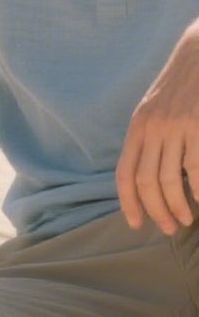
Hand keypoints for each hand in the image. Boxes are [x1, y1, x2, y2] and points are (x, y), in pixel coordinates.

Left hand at [116, 26, 198, 234]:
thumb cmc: (180, 89)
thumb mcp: (154, 112)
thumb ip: (148, 140)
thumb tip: (145, 177)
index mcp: (137, 128)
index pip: (124, 174)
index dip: (128, 202)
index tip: (136, 223)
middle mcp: (152, 129)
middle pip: (146, 182)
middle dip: (155, 211)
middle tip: (168, 228)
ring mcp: (177, 128)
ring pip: (171, 180)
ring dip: (177, 206)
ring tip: (185, 219)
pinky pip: (197, 168)